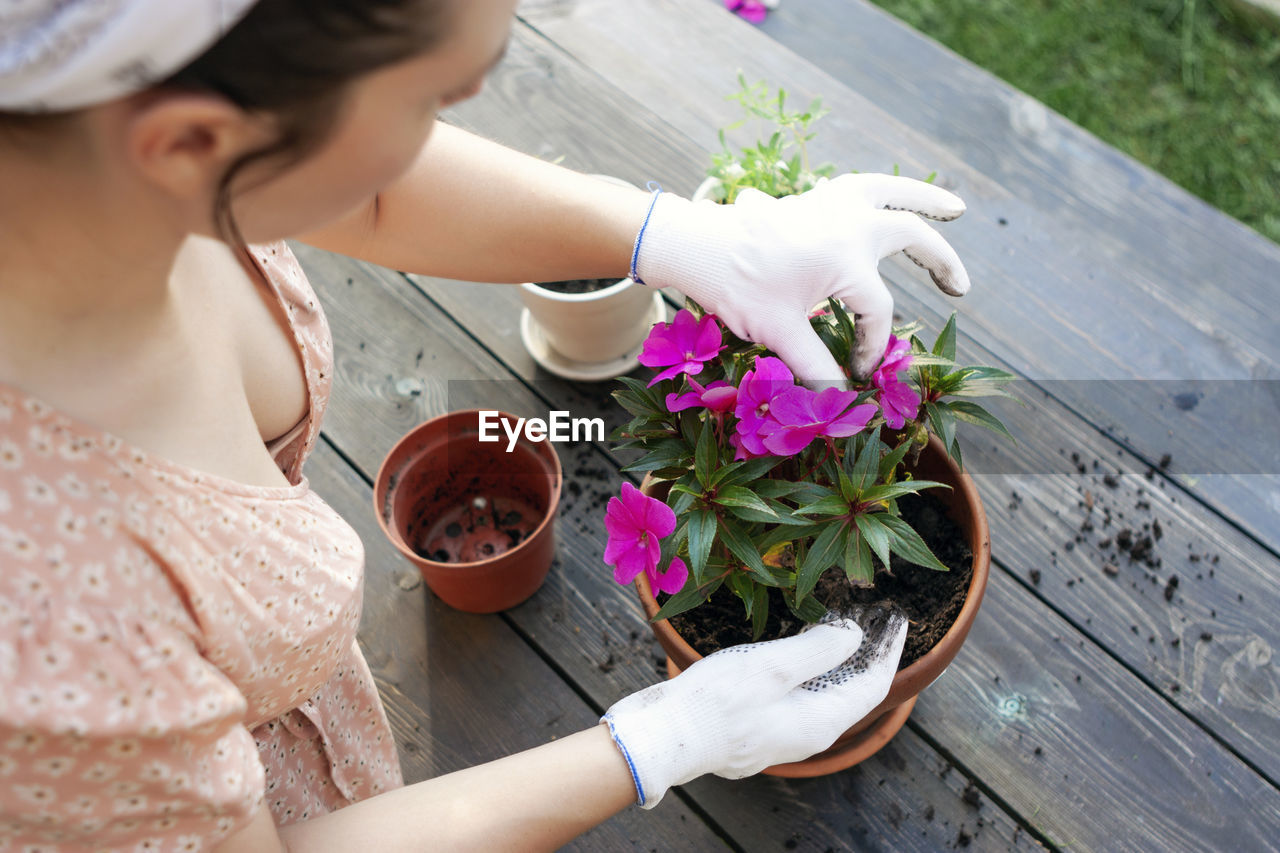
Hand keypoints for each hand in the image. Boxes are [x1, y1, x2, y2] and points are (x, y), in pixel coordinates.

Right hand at [601, 606, 907, 807]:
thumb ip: (819, 650)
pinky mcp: (757, 729)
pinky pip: (797, 697)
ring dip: (833, 660)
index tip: (893, 618)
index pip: (872, 685)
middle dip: (863, 654)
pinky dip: (807, 670)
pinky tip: (794, 650)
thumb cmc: (718, 703)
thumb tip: (853, 636)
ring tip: (835, 625)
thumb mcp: (773, 667)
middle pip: (850, 691)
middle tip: (867, 616)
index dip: (887, 650)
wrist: (666, 737)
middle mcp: (808, 734)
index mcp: (821, 722)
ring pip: (821, 694)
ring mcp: (781, 734)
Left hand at [634, 174, 969, 384]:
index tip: (860, 373)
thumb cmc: (735, 286)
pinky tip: (889, 201)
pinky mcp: (813, 198)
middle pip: (910, 235)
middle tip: (960, 288)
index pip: (878, 310)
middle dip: (941, 261)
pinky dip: (885, 193)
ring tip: (956, 209)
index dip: (873, 346)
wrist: (694, 245)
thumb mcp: (779, 332)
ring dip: (923, 199)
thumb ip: (816, 366)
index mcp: (846, 256)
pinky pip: (861, 187)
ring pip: (890, 191)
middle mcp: (848, 222)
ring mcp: (831, 203)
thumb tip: (842, 402)